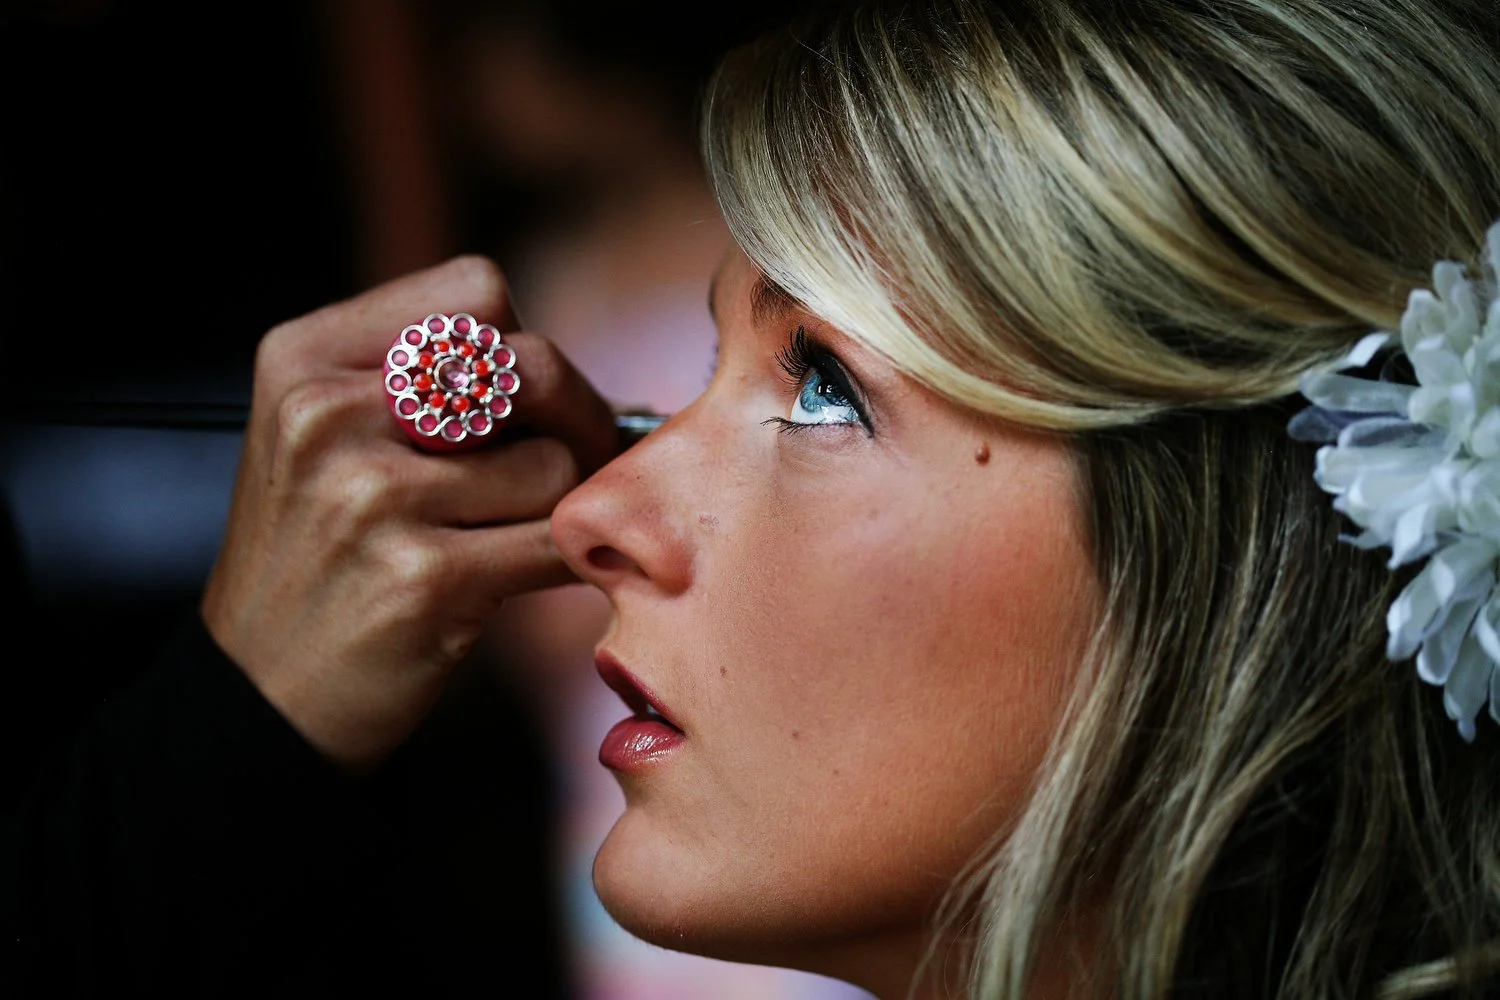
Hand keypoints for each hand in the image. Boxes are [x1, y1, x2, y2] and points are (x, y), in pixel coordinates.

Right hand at [201, 256, 617, 768]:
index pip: (477, 292)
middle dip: (579, 417)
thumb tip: (592, 382)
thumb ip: (431, 384)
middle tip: (579, 464)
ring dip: (558, 507)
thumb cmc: (320, 560)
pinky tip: (539, 573)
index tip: (528, 404)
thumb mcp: (326, 439)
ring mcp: (372, 498)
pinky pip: (557, 541)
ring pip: (555, 464)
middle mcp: (328, 415)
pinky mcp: (424, 579)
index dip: (523, 347)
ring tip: (510, 538)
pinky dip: (573, 559)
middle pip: (530, 365)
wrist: (261, 696)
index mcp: (305, 360)